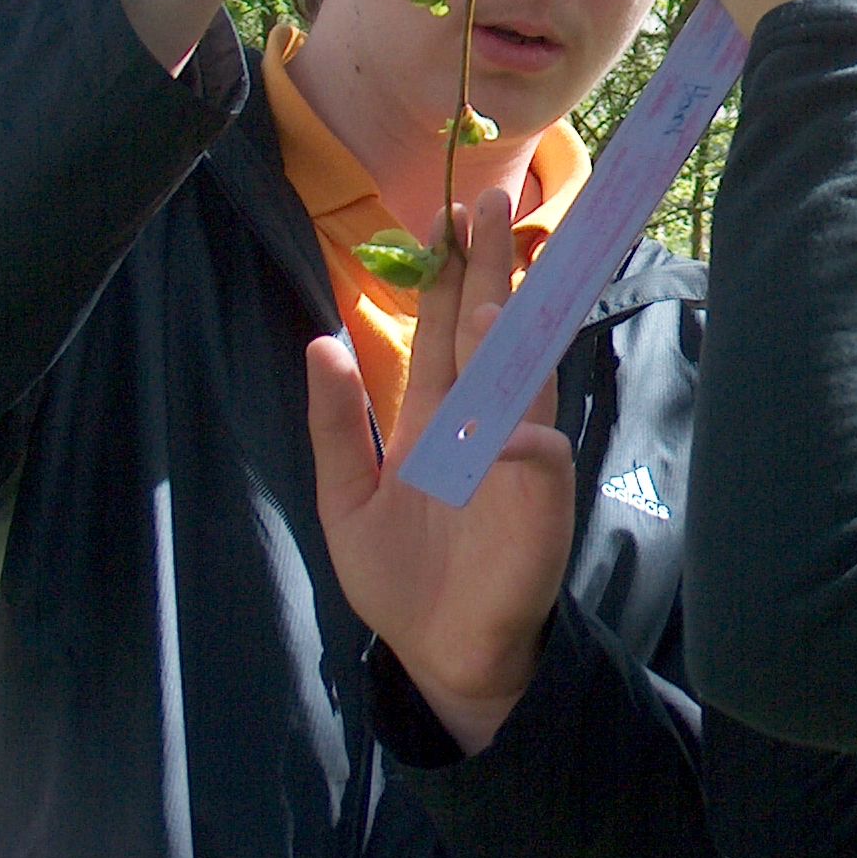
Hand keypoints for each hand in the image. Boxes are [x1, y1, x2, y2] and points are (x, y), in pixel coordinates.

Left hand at [305, 188, 573, 754]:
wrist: (443, 652)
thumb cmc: (400, 577)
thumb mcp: (344, 498)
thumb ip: (334, 424)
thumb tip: (319, 341)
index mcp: (435, 417)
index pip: (446, 329)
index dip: (447, 275)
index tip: (444, 216)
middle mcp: (481, 422)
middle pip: (486, 332)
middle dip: (487, 271)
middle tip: (486, 205)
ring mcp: (513, 454)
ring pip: (517, 379)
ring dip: (509, 336)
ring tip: (499, 288)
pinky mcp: (537, 500)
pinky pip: (537, 458)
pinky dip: (526, 439)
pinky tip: (512, 427)